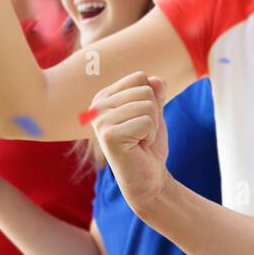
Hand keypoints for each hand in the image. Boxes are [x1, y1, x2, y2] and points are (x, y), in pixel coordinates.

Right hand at [90, 71, 170, 216]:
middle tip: (141, 133)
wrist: (148, 177)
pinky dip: (149, 136)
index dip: (150, 98)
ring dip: (152, 125)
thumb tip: (156, 80)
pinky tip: (138, 147)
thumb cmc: (148, 144)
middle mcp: (97, 106)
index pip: (139, 77)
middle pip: (145, 90)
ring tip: (139, 140)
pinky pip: (146, 122)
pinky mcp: (109, 136)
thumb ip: (155, 93)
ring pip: (147, 105)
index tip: (140, 119)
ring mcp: (100, 121)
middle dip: (153, 113)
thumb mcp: (154, 112)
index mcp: (104, 97)